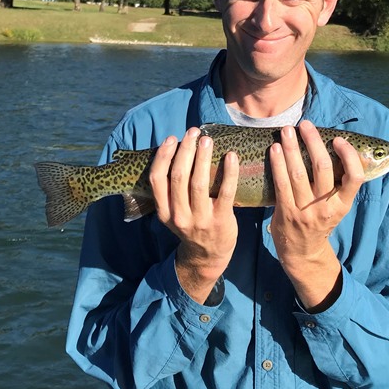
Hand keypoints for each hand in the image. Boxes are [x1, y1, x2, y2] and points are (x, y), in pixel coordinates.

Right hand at [149, 128, 238, 303]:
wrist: (208, 256)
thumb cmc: (191, 225)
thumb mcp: (173, 212)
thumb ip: (172, 189)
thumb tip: (177, 150)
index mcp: (164, 211)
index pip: (157, 180)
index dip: (163, 157)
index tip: (171, 139)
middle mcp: (179, 216)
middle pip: (178, 177)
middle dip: (185, 150)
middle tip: (194, 132)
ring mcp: (200, 219)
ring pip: (198, 183)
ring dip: (203, 158)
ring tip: (207, 140)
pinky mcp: (221, 220)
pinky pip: (225, 192)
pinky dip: (229, 172)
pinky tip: (231, 156)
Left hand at [269, 120, 364, 311]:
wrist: (302, 253)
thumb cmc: (319, 222)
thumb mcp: (335, 207)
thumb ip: (336, 184)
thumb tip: (329, 147)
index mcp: (343, 204)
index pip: (355, 178)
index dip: (348, 156)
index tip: (338, 139)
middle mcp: (326, 208)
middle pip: (323, 168)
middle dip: (313, 142)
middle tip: (306, 125)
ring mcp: (305, 211)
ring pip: (299, 173)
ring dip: (292, 148)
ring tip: (287, 131)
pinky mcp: (286, 213)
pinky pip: (281, 184)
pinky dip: (278, 163)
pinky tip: (274, 150)